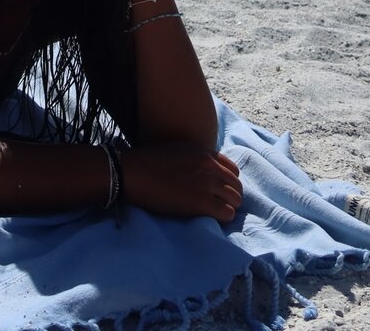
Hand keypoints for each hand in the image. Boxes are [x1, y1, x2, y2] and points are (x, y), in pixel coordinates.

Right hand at [120, 143, 242, 223]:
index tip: (219, 191)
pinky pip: (227, 214)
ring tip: (213, 213)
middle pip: (237, 187)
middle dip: (230, 197)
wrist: (132, 172)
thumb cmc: (149, 162)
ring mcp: (207, 184)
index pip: (233, 170)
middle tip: (217, 205)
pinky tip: (209, 218)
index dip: (227, 182)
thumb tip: (207, 172)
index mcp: (205, 153)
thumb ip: (197, 159)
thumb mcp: (178, 151)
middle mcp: (210, 167)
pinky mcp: (201, 203)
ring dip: (227, 208)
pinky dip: (222, 218)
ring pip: (236, 201)